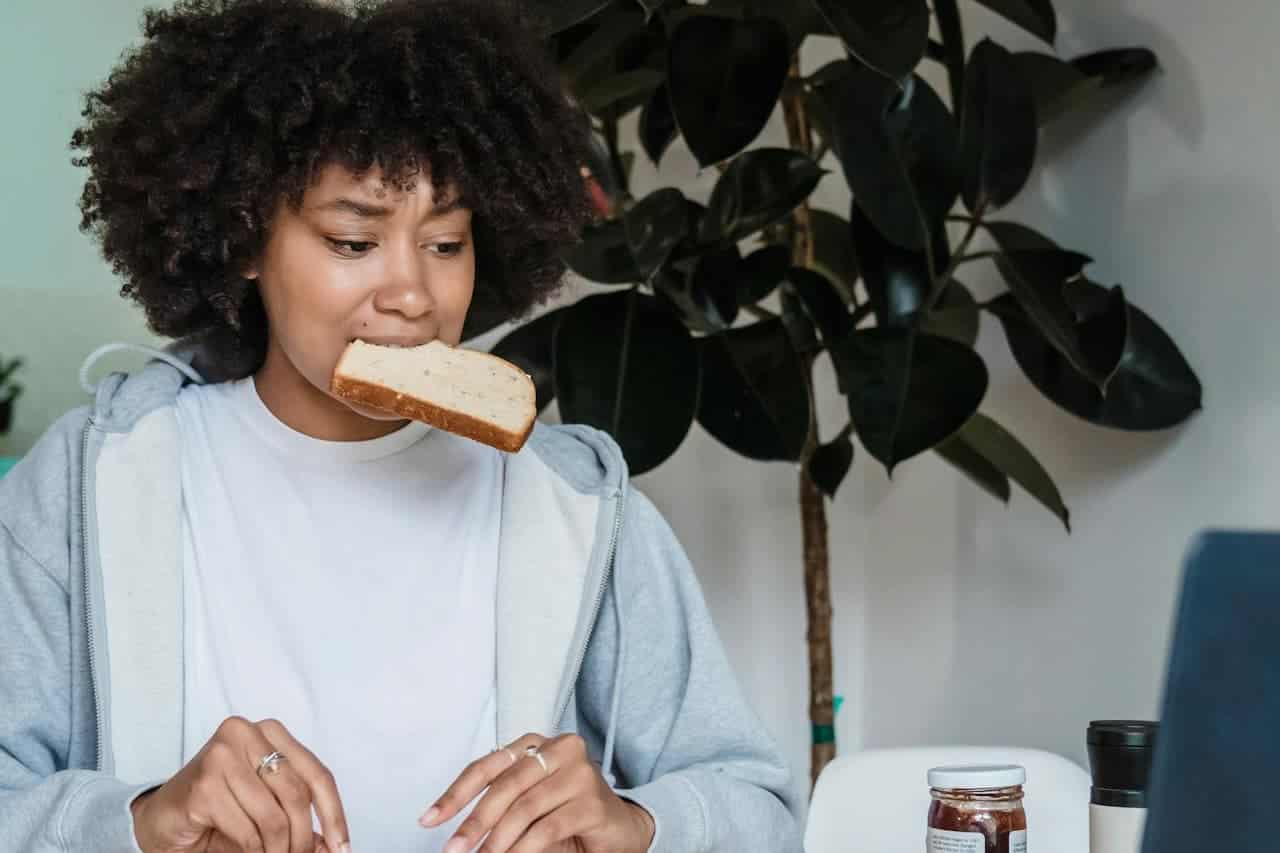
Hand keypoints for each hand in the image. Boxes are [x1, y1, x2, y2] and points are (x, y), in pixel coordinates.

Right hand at [130, 715, 350, 852]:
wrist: (162, 821)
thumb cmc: (219, 809)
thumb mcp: (268, 809)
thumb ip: (301, 820)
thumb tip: (334, 846)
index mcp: (269, 732)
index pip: (317, 775)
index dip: (334, 814)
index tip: (342, 846)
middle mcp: (245, 734)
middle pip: (297, 796)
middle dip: (303, 838)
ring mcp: (221, 757)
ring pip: (273, 817)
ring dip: (278, 849)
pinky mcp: (203, 786)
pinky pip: (247, 830)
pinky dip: (254, 851)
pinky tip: (252, 852)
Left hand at [421, 733, 654, 852]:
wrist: (620, 831)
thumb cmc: (568, 814)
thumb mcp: (529, 805)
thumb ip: (500, 807)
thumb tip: (457, 832)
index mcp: (538, 744)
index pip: (488, 765)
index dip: (455, 793)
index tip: (429, 819)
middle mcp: (561, 749)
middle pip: (505, 785)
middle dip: (474, 822)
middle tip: (453, 849)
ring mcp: (580, 773)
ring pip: (525, 808)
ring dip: (497, 841)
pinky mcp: (593, 802)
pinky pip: (546, 828)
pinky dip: (523, 848)